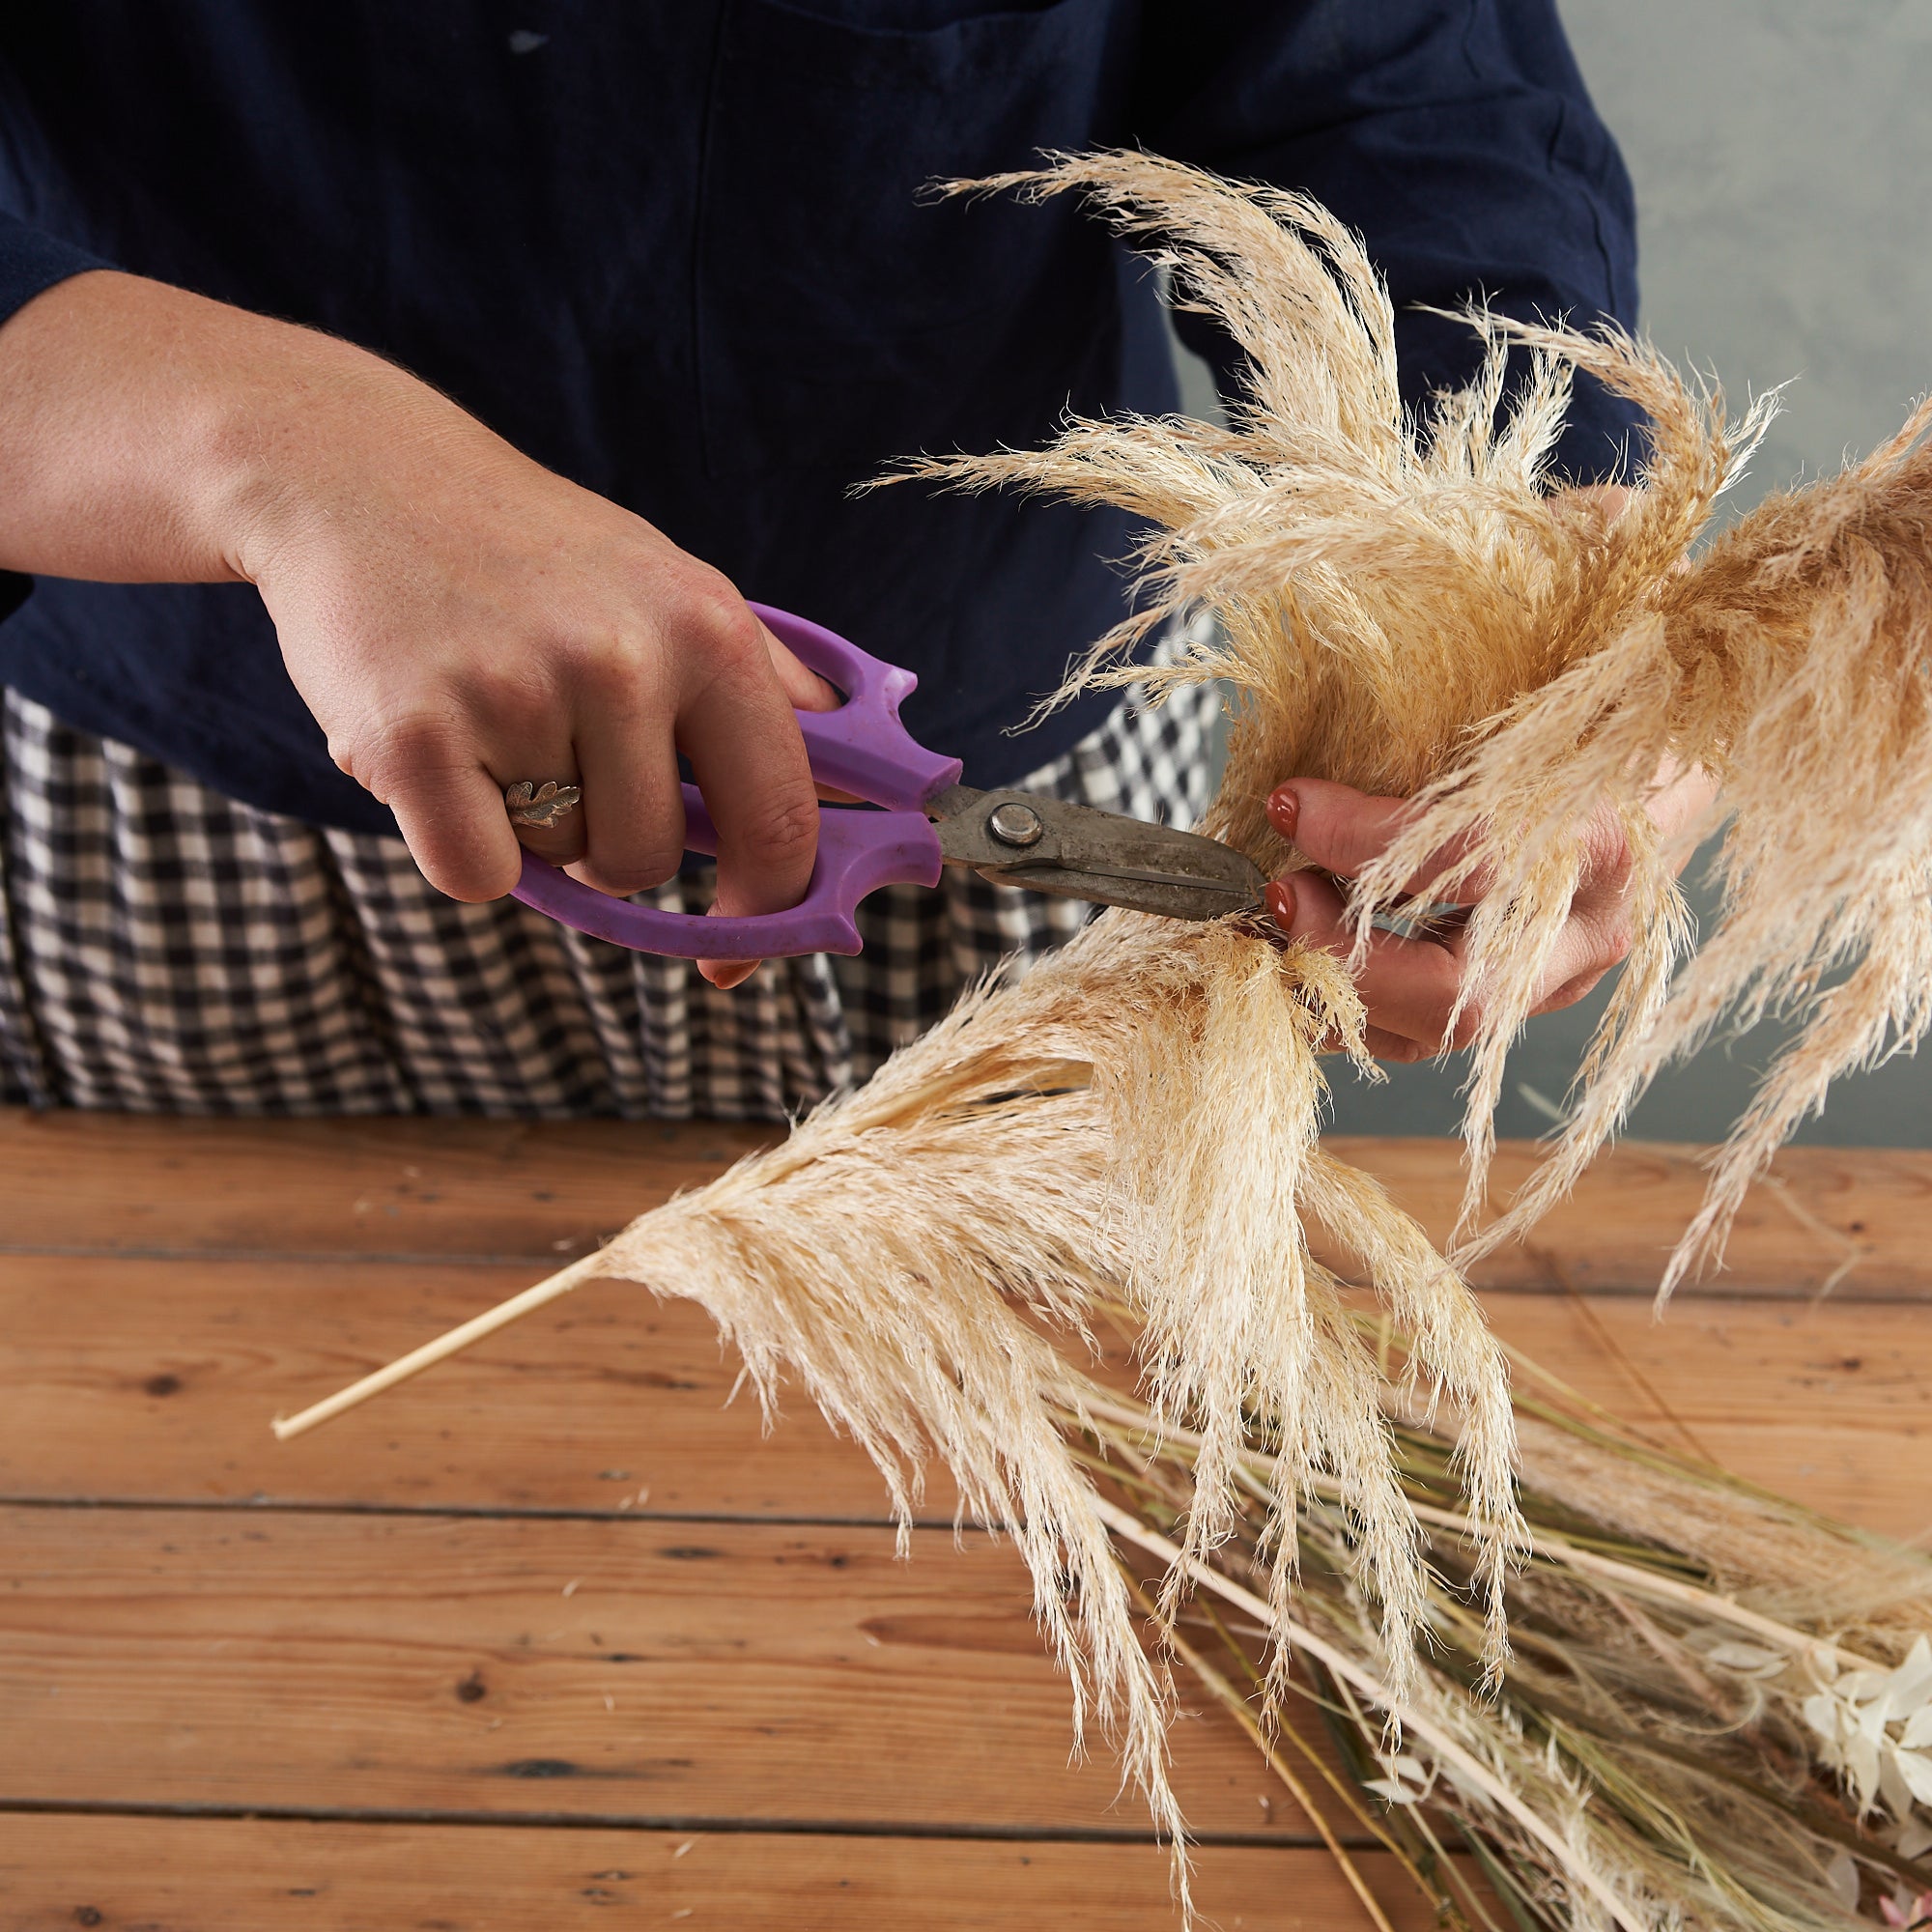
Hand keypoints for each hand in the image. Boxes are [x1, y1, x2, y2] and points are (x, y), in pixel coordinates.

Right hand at [0, 270, 834, 988]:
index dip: (772, 908)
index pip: (780, 819)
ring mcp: (517, 694)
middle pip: (649, 861)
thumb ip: (767, 687)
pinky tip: (442, 755)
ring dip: (535, 833)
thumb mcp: (673, 585)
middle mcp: (624, 659)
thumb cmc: (534, 554)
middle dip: (611, 849)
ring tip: (499, 731)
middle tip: (566, 770)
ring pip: (564, 864)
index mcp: (708, 629)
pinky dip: (458, 844)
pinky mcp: (412, 734)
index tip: (741, 948)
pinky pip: (475, 875)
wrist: (361, 472)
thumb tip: (870, 781)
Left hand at [1263, 762, 1715, 1060]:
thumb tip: (1298, 788)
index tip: (1290, 804)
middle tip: (1279, 894)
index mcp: (1596, 839)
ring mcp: (1557, 982)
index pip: (1471, 859)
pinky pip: (1418, 1036)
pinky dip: (1345, 1004)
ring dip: (1333, 984)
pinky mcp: (1518, 1006)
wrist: (1641, 784)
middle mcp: (1584, 931)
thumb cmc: (1565, 736)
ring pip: (1435, 1030)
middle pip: (1459, 993)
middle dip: (1345, 953)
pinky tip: (1300, 960)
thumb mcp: (1510, 720)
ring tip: (1280, 924)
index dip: (1363, 838)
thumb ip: (1427, 740)